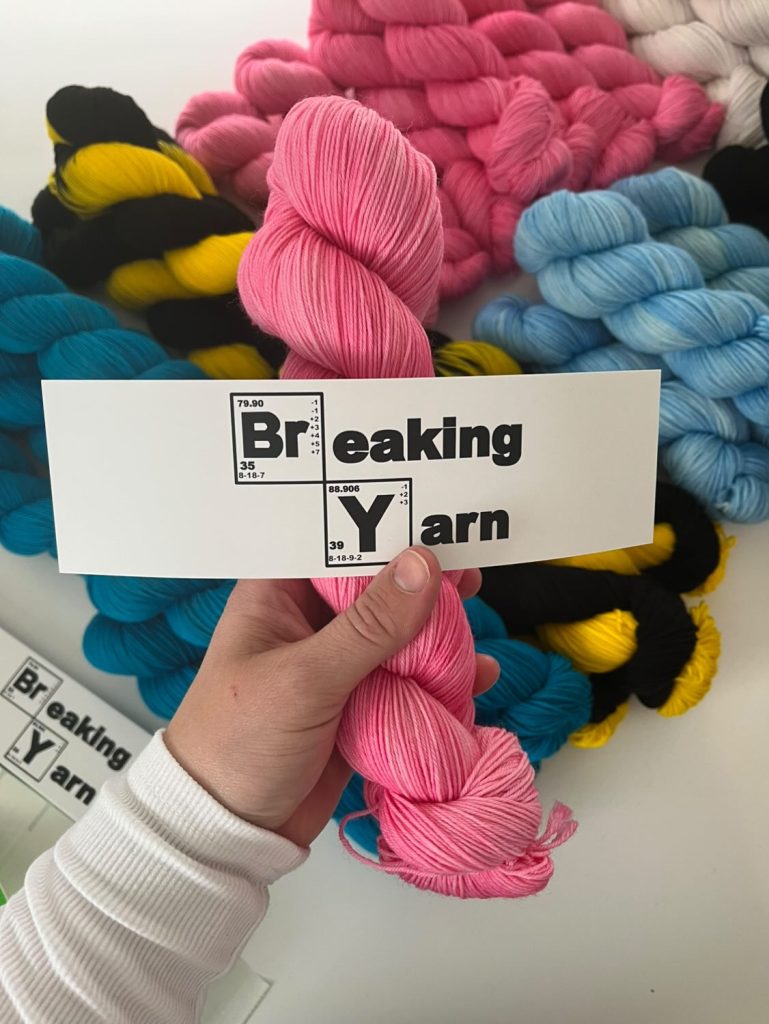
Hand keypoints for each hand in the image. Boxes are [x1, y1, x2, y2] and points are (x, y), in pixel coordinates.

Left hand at [164, 547, 497, 846]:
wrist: (227, 833)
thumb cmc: (240, 742)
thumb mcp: (305, 680)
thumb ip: (368, 626)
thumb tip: (424, 565)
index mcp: (278, 596)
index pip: (335, 545)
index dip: (384, 531)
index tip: (436, 526)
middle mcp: (310, 622)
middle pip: (378, 588)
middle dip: (424, 586)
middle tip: (470, 580)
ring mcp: (337, 665)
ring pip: (400, 635)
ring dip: (438, 635)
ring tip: (476, 632)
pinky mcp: (360, 704)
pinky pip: (409, 681)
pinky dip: (440, 680)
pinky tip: (477, 679)